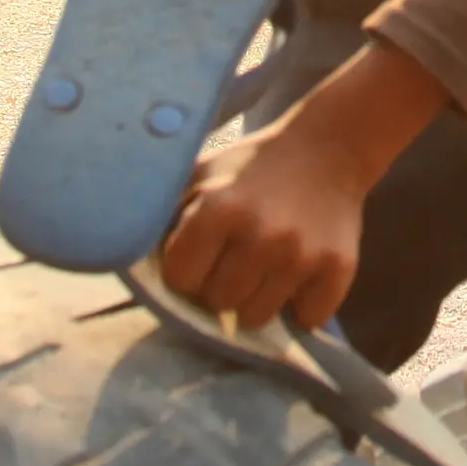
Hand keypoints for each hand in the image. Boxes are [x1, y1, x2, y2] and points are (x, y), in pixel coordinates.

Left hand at [160, 115, 371, 331]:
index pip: (181, 278)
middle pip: (219, 302)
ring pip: (257, 317)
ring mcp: (301, 256)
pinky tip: (297, 274)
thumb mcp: (201, 173)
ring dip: (255, 299)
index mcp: (219, 209)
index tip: (198, 257)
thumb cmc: (252, 165)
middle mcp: (260, 236)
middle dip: (219, 287)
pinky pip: (307, 318)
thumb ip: (164, 211)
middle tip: (233, 262)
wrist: (329, 147)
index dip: (185, 270)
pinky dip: (300, 304)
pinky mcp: (337, 269)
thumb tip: (129, 256)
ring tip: (263, 268)